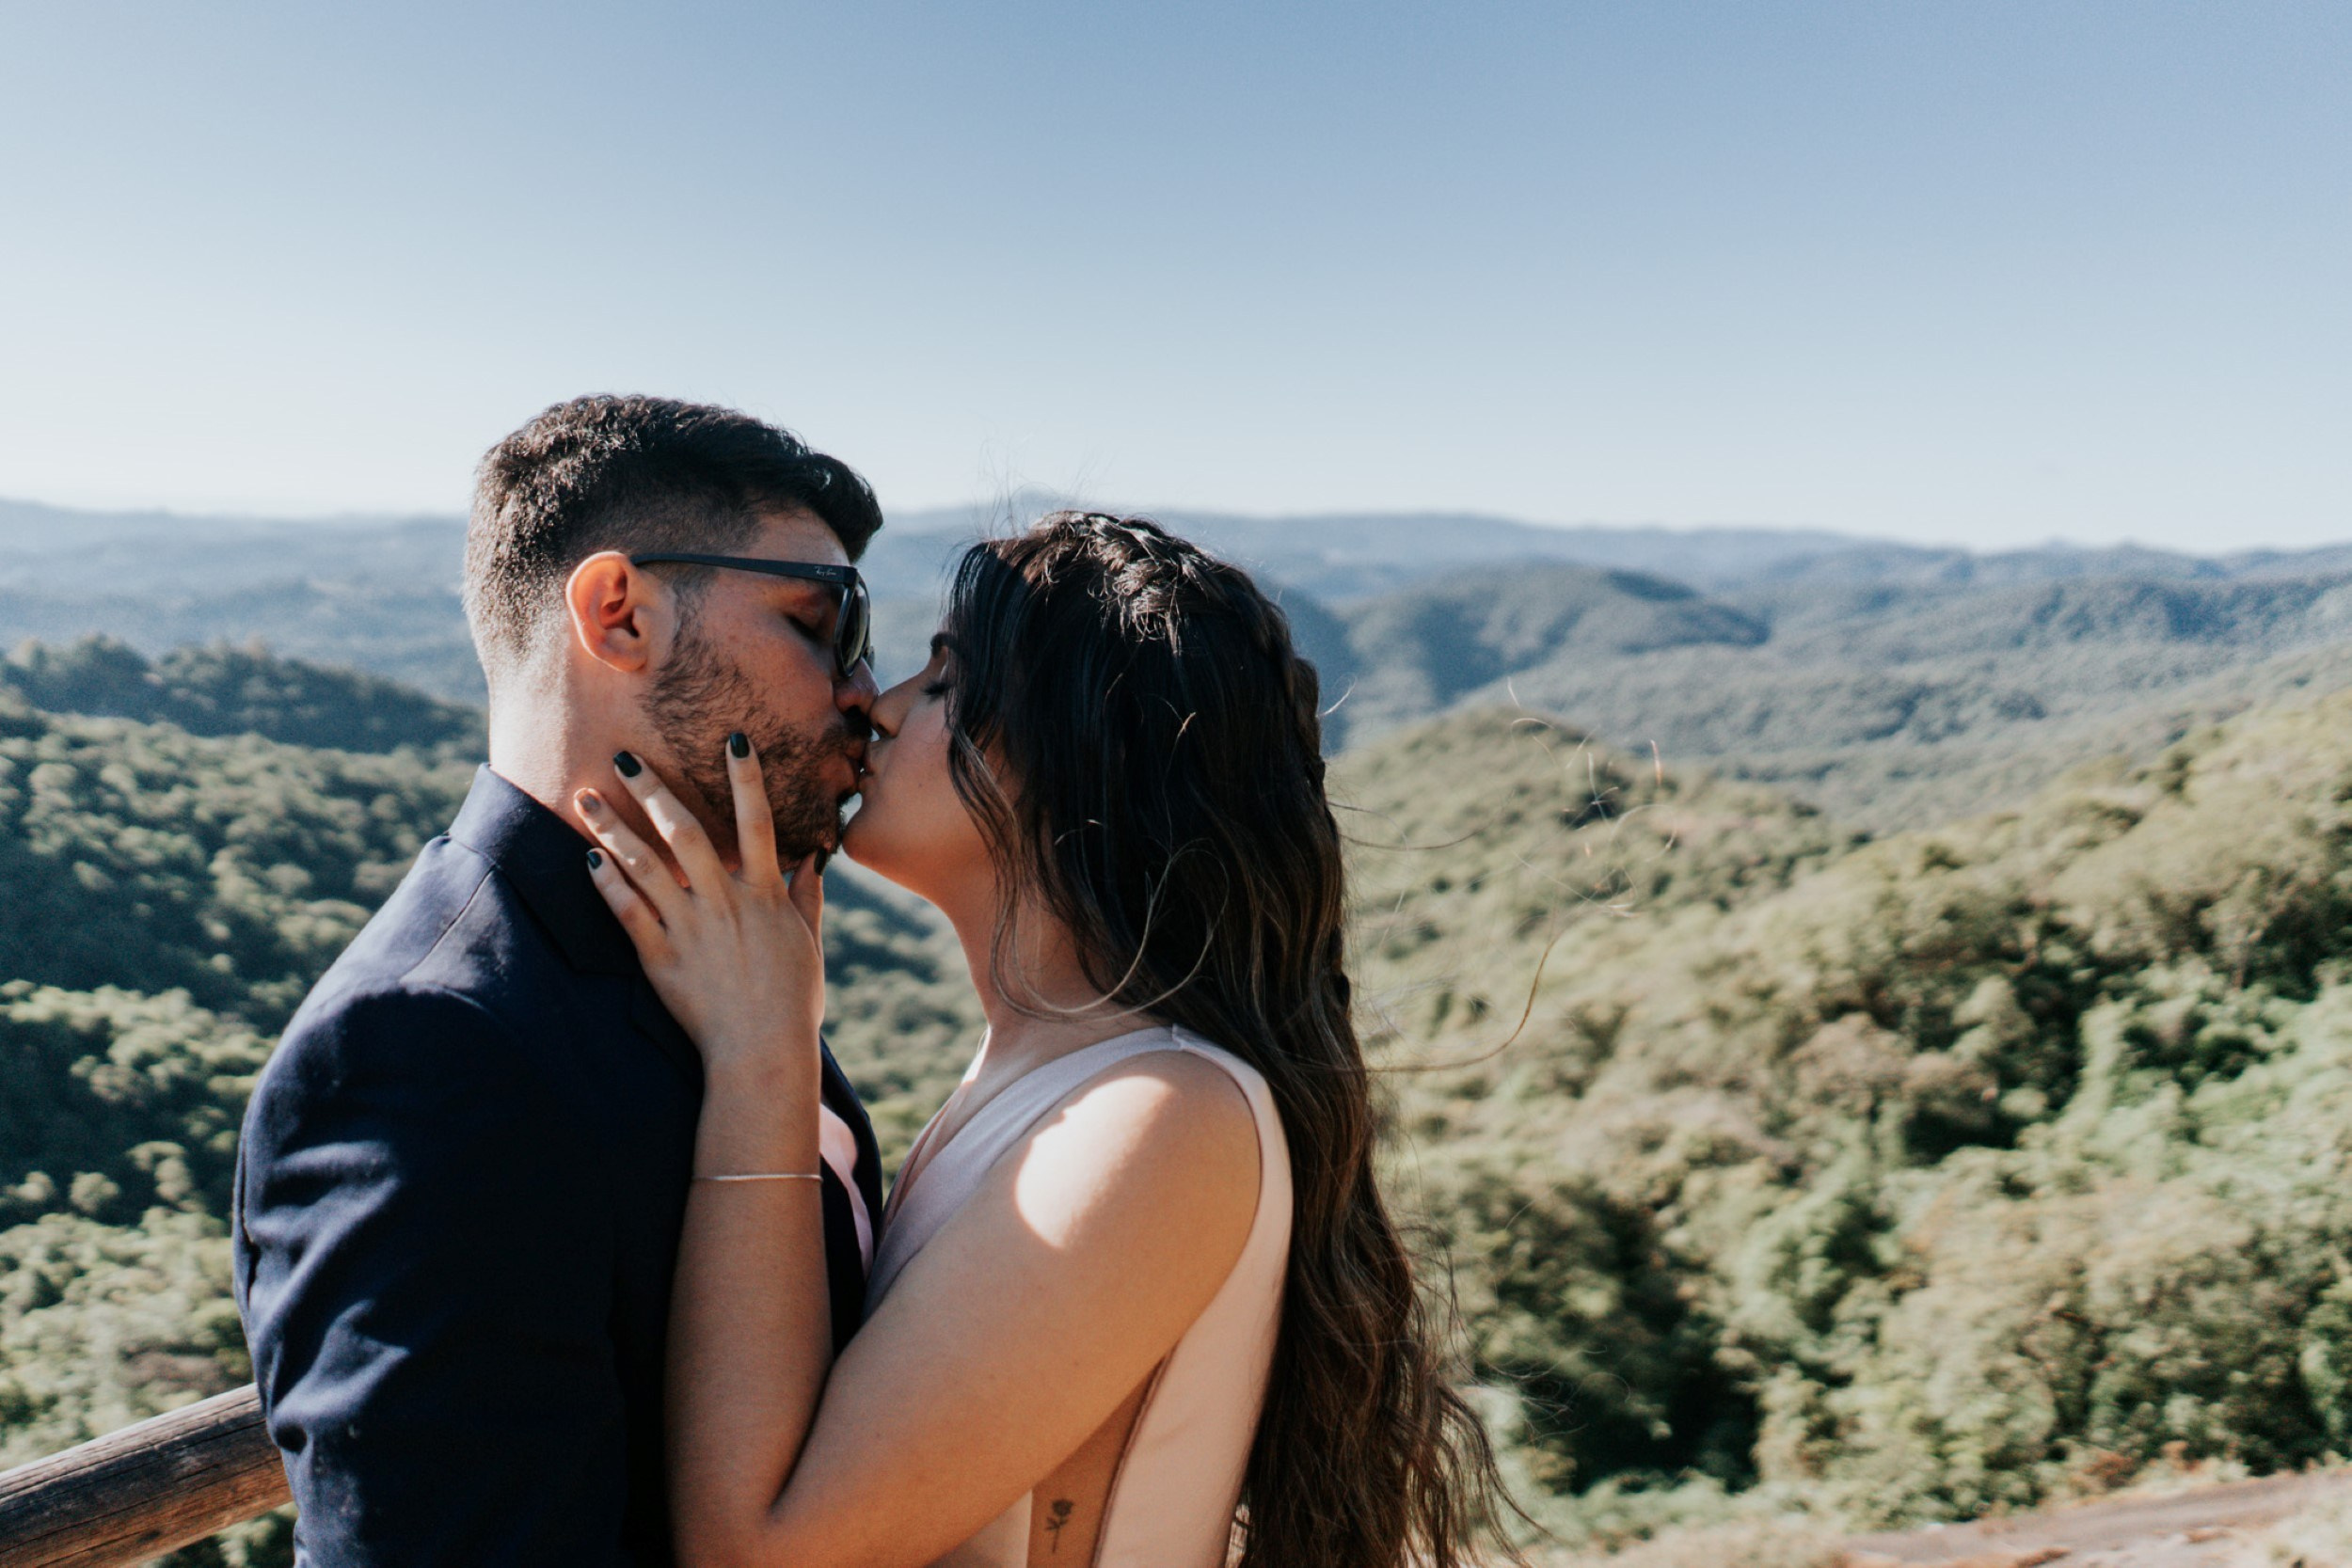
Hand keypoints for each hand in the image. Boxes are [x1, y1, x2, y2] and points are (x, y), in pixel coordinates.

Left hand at [577, 736, 825, 1073]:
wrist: (762, 1053)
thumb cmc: (792, 1002)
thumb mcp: (808, 944)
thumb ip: (807, 897)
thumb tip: (814, 857)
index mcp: (764, 895)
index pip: (756, 822)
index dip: (747, 778)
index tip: (734, 739)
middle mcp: (724, 902)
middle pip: (684, 831)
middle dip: (652, 789)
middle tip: (624, 755)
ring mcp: (689, 928)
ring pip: (644, 865)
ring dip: (611, 827)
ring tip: (583, 797)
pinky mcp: (660, 958)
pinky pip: (626, 912)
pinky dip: (606, 884)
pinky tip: (586, 859)